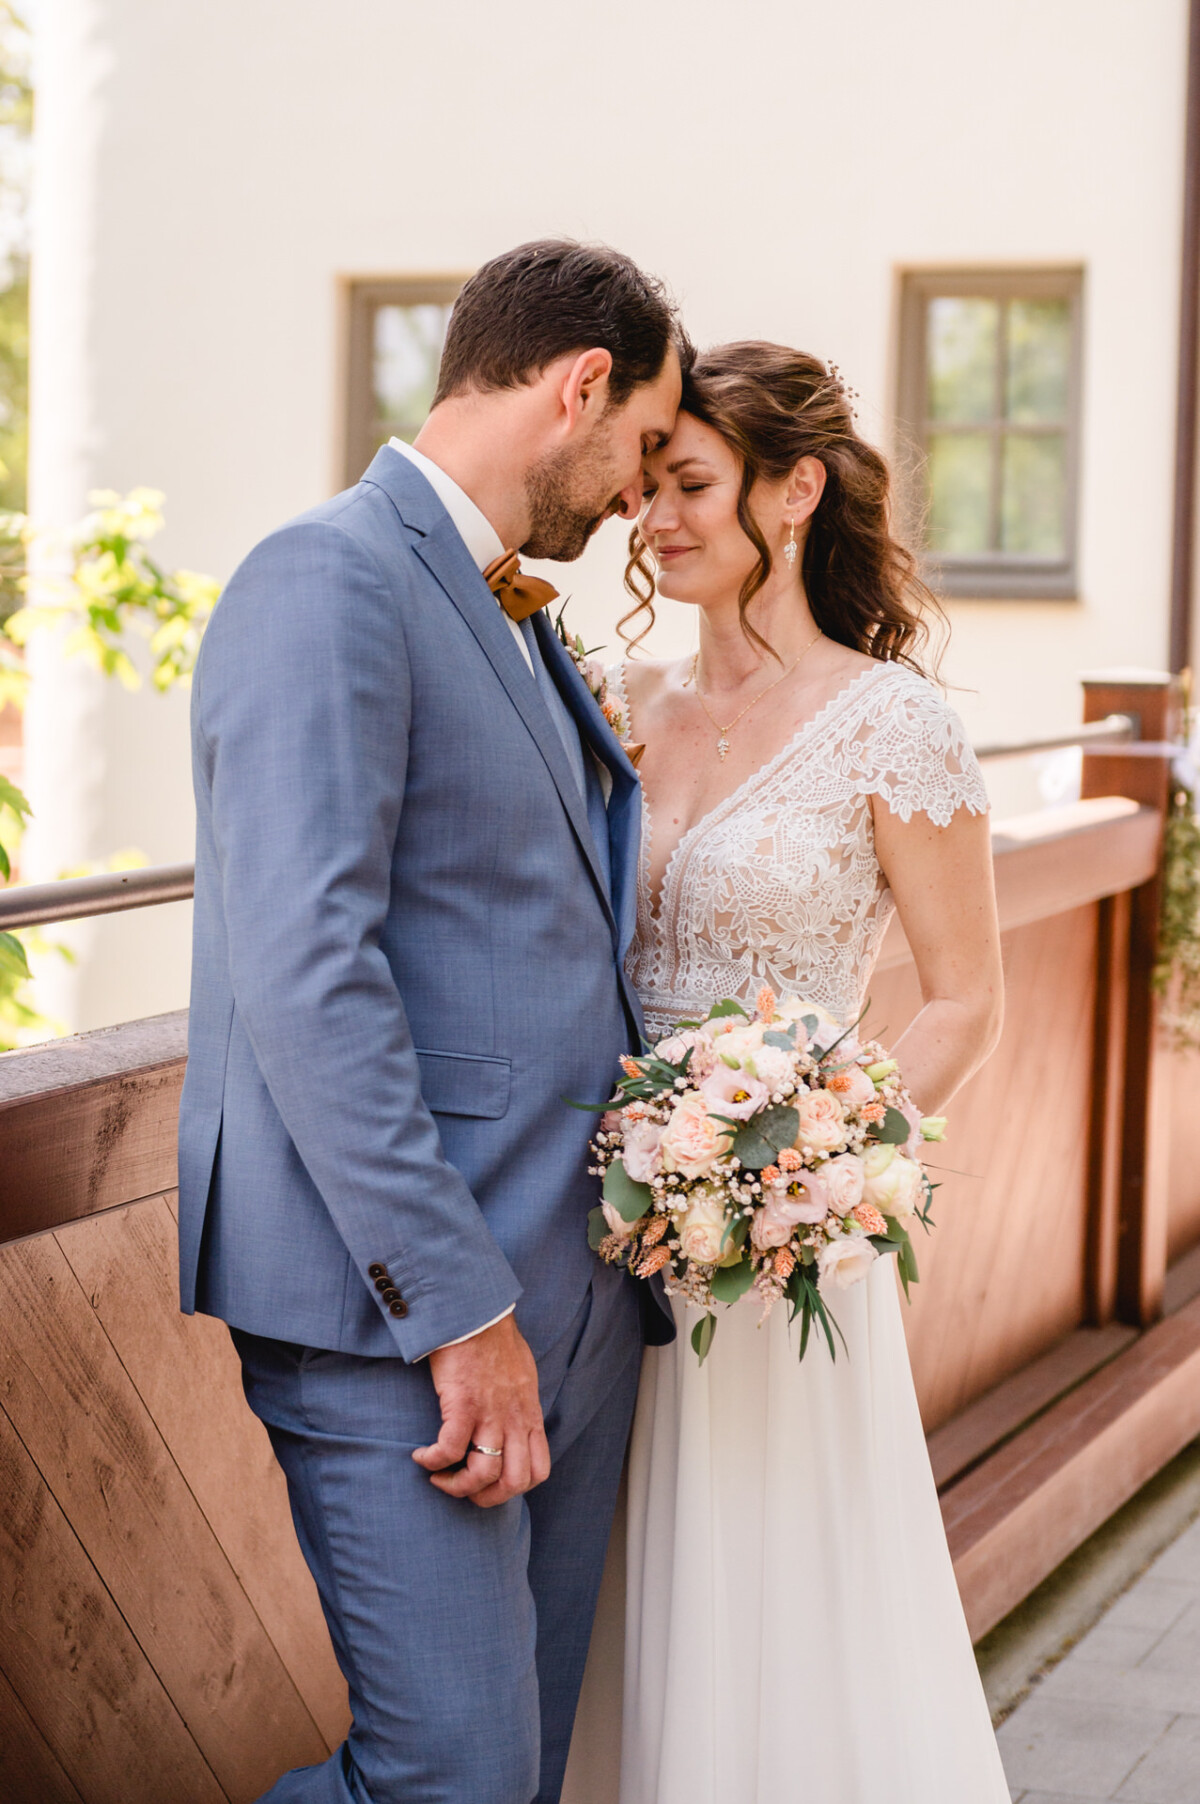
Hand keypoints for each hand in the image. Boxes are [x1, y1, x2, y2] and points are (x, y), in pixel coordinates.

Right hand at [412, 1314, 550, 1507]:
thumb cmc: (495, 1340)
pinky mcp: (462, 1403)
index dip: (514, 1488)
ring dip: (457, 1485)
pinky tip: (420, 1455)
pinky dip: (432, 1460)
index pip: (538, 1471)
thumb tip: (511, 1421)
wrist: (477, 1313)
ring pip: (483, 1473)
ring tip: (439, 1477)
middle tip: (463, 1488)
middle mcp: (514, 1419)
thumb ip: (519, 1403)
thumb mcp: (522, 1376)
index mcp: (529, 1415)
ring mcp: (490, 1413)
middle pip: (513, 1482)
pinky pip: (449, 1449)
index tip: (491, 1483)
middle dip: (486, 1498)